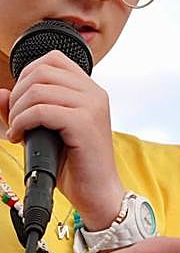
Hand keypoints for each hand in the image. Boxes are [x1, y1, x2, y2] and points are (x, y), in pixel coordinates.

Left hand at [0, 50, 123, 228]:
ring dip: (17, 111)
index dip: (27, 75)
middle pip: (41, 71)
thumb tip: (0, 94)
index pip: (53, 59)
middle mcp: (95, 93)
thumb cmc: (76, 164)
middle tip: (15, 120)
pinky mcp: (84, 123)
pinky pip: (41, 110)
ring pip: (38, 89)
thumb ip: (24, 110)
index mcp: (91, 91)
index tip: (22, 103)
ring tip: (17, 131)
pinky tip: (20, 138)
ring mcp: (92, 106)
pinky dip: (22, 123)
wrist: (98, 192)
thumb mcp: (46, 131)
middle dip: (17, 94)